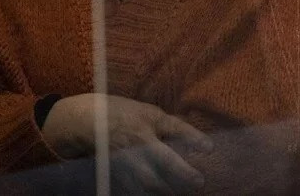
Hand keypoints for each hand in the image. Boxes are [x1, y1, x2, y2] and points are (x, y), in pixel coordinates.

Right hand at [42, 93, 211, 193]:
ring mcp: (126, 160)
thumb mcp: (150, 112)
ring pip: (148, 181)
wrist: (89, 122)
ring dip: (167, 189)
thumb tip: (195, 141)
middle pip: (162, 160)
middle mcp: (138, 141)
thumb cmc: (127, 114)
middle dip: (182, 173)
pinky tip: (162, 195)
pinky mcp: (117, 173)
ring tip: (183, 193)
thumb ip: (170, 126)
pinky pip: (134, 189)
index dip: (193, 138)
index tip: (210, 148)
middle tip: (199, 182)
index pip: (175, 128)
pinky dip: (148, 194)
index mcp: (148, 121)